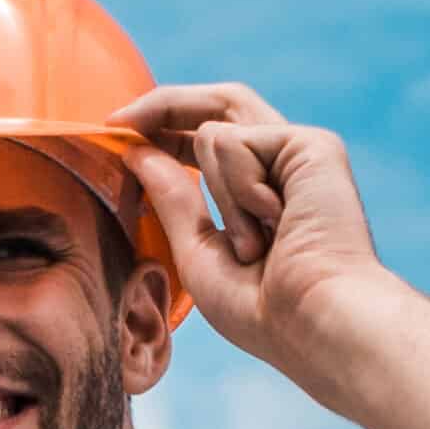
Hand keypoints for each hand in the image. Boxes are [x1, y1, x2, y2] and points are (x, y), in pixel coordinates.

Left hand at [124, 82, 391, 372]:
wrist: (313, 323)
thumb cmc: (265, 311)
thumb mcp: (198, 254)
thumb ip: (172, 201)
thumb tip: (137, 152)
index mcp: (264, 192)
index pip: (212, 137)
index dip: (166, 126)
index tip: (118, 129)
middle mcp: (285, 166)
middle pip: (220, 104)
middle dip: (164, 104)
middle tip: (116, 120)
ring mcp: (300, 152)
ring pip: (214, 129)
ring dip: (215, 190)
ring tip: (252, 243)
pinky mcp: (312, 144)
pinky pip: (232, 140)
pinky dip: (236, 185)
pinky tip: (271, 222)